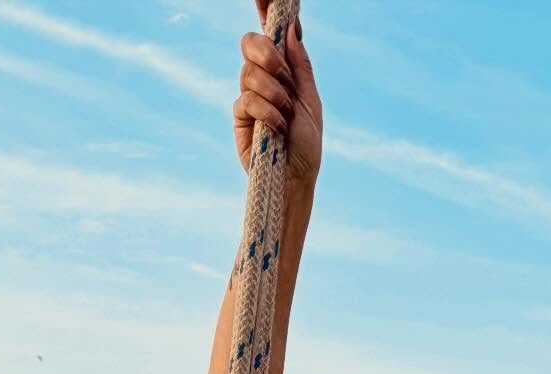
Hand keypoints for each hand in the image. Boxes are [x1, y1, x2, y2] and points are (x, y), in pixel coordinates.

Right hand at [233, 6, 321, 184]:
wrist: (295, 180)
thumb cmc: (306, 146)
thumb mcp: (311, 103)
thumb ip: (301, 68)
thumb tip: (292, 30)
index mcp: (285, 71)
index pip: (272, 34)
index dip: (266, 10)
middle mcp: (265, 78)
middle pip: (251, 42)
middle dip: (267, 54)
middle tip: (283, 77)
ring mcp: (250, 95)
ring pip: (249, 70)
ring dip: (273, 92)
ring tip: (286, 115)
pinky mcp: (239, 115)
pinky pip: (246, 98)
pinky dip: (266, 111)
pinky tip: (277, 127)